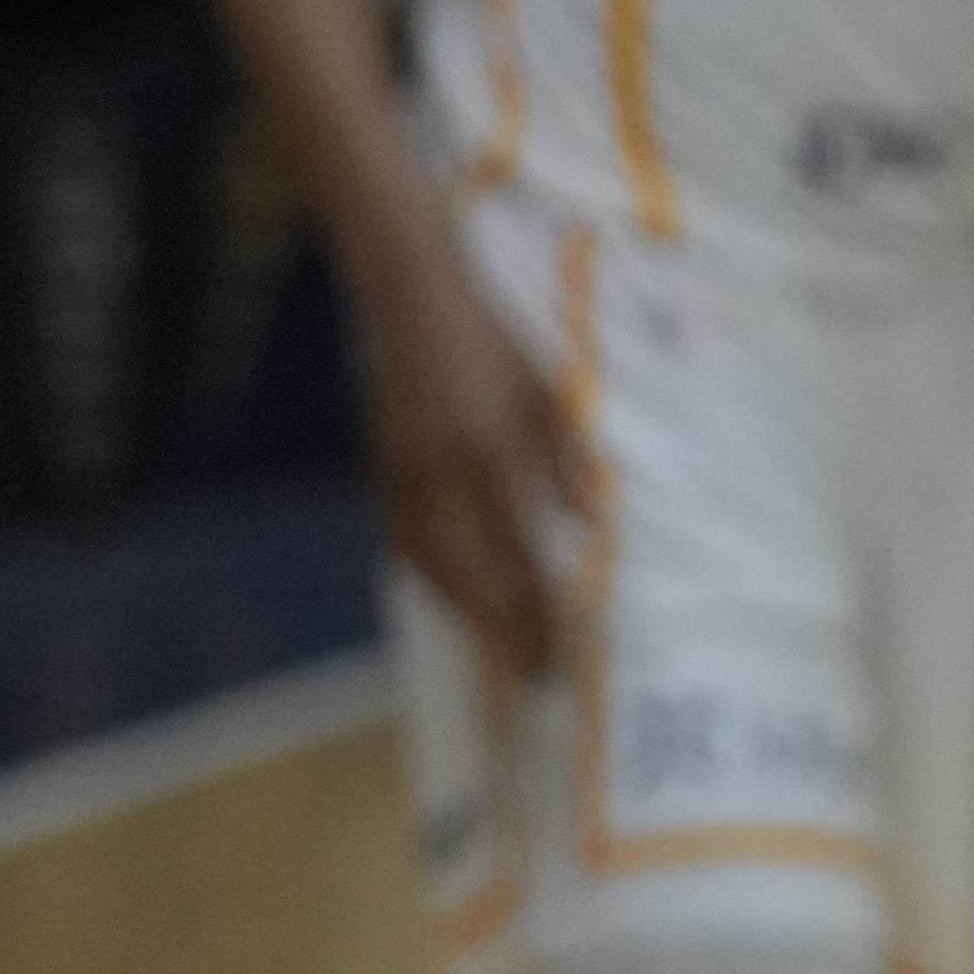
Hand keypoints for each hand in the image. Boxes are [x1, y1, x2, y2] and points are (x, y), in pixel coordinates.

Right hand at [358, 236, 591, 679]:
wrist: (417, 302)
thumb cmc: (498, 346)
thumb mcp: (550, 398)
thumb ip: (570, 466)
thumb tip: (592, 527)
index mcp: (491, 461)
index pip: (518, 560)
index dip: (538, 613)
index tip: (564, 652)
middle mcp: (440, 482)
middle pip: (468, 581)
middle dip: (502, 632)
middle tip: (534, 671)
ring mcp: (403, 481)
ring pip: (431, 570)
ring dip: (466, 612)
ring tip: (501, 644)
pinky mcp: (381, 474)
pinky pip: (406, 546)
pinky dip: (436, 578)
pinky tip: (460, 591)